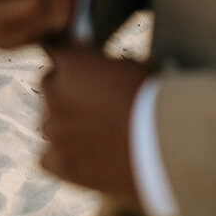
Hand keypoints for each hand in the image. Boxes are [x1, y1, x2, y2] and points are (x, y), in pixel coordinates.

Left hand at [40, 45, 154, 199]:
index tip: (83, 70)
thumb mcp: (128, 64)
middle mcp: (53, 91)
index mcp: (69, 60)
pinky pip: (49, 157)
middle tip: (93, 105)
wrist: (165, 144)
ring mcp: (53, 128)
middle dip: (67, 93)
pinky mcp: (58, 162)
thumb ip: (100, 65)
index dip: (74, 62)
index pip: (58, 53)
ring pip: (51, 123)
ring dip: (67, 126)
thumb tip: (96, 71)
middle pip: (50, 87)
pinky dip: (64, 157)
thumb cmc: (154, 99)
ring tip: (97, 136)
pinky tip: (87, 158)